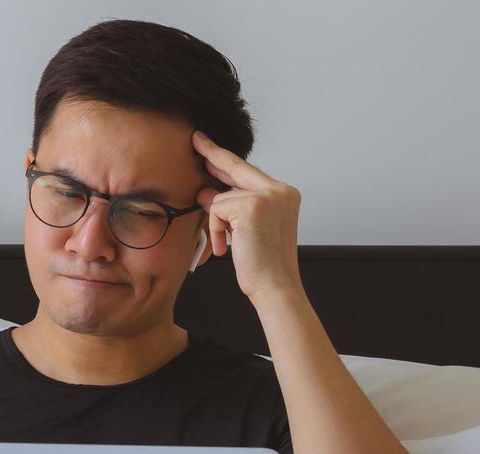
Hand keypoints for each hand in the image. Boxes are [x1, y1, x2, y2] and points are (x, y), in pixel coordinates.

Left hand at [193, 130, 304, 302]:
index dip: (225, 158)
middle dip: (212, 155)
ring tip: (229, 245)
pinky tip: (227, 246)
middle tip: (195, 140)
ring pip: (221, 197)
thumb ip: (231, 207)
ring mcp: (268, 195)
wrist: (275, 286)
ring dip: (217, 223)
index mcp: (284, 194)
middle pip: (236, 167)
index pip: (248, 171)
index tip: (207, 145)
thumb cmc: (263, 264)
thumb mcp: (244, 230)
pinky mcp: (252, 205)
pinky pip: (217, 209)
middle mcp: (280, 190)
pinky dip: (216, 229)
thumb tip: (206, 191)